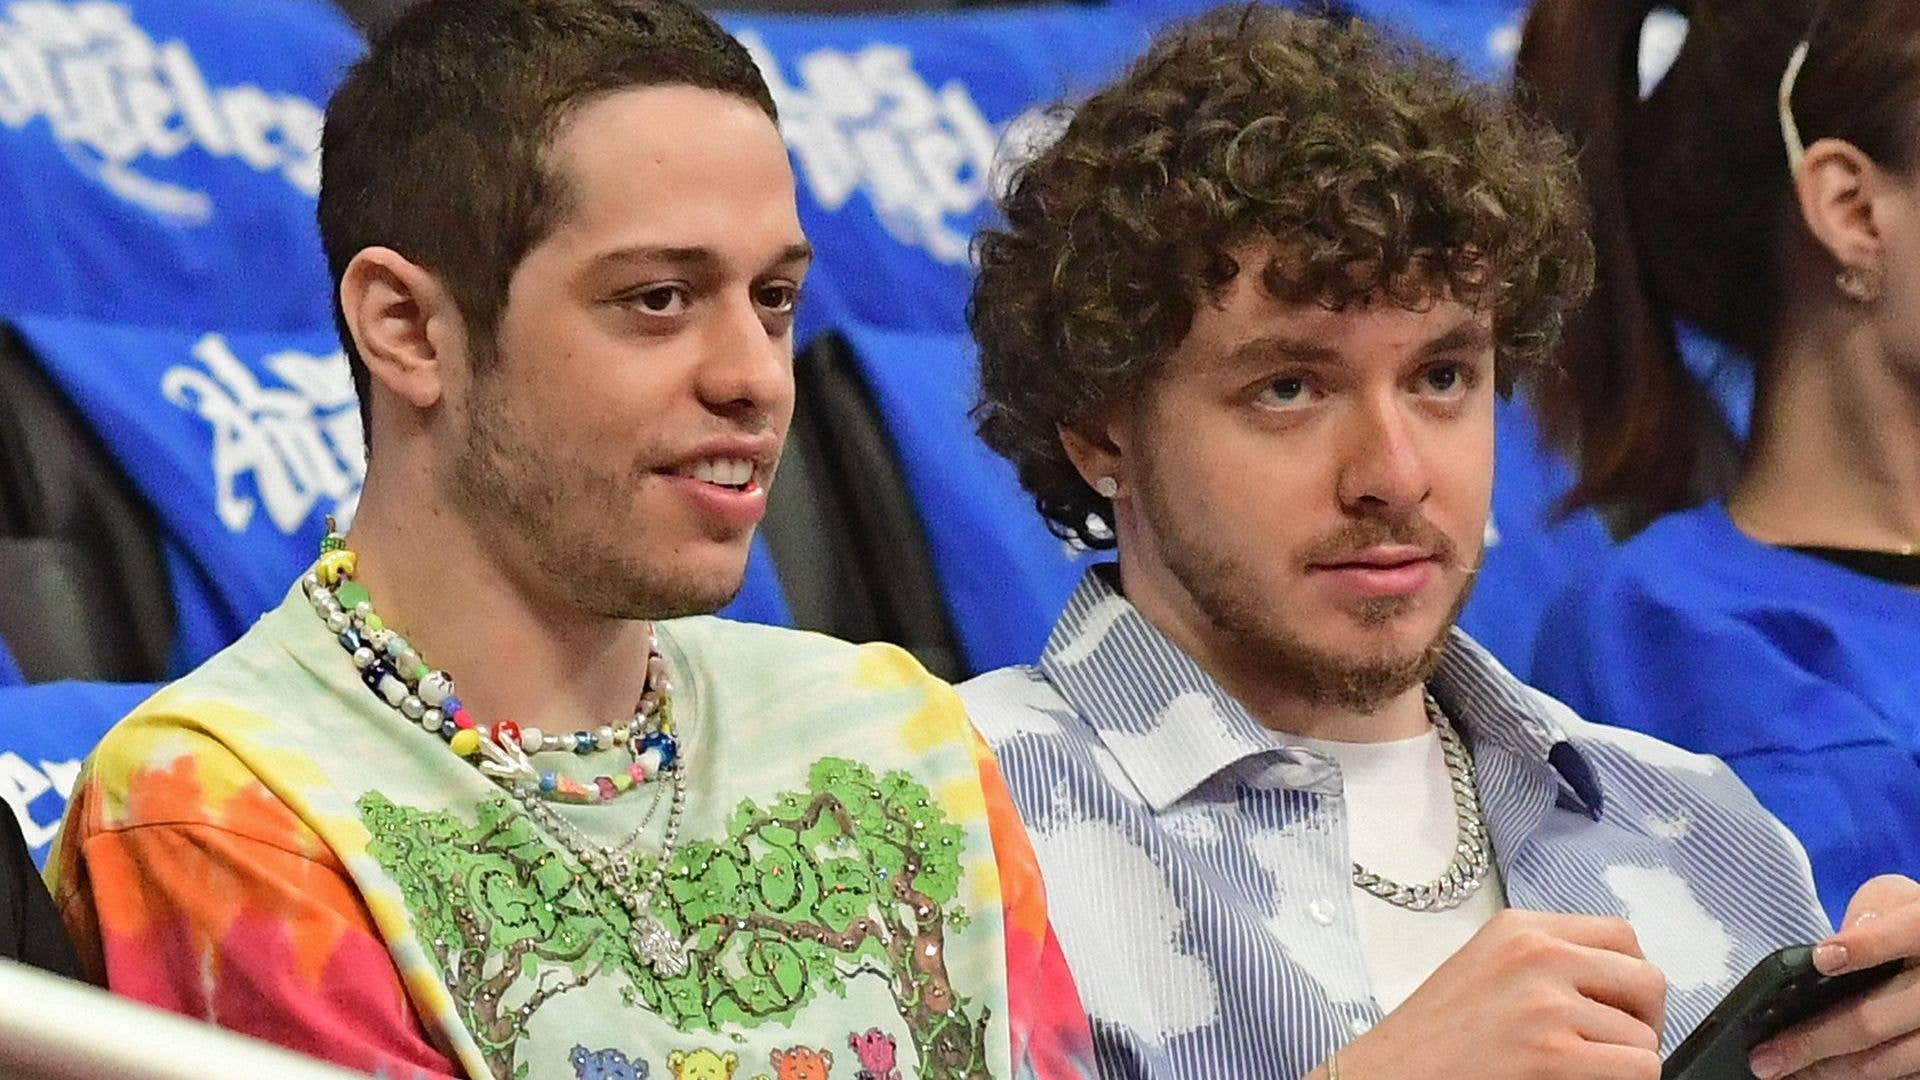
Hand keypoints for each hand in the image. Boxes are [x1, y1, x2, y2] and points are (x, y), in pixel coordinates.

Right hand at [1329, 909, 1666, 1079]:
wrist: (1390, 1073)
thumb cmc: (1431, 1037)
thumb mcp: (1486, 968)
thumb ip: (1544, 961)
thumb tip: (1614, 985)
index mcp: (1520, 929)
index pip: (1622, 936)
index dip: (1631, 979)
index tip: (1619, 1007)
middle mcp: (1537, 955)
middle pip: (1647, 979)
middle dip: (1644, 1021)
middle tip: (1618, 1048)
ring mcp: (1545, 1003)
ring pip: (1644, 1037)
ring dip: (1625, 1062)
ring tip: (1583, 1070)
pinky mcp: (1552, 1053)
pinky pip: (1640, 1068)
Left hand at [1750, 875, 1919, 1079]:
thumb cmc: (1905, 921)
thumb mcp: (1891, 901)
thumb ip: (1867, 915)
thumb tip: (1831, 953)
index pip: (1906, 932)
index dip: (1865, 947)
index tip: (1821, 960)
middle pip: (1875, 1018)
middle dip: (1813, 1038)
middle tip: (1763, 1055)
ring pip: (1886, 1059)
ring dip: (1826, 1069)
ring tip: (1780, 1070)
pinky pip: (1899, 1074)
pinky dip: (1853, 1075)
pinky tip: (1817, 1073)